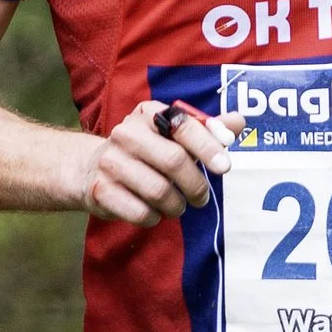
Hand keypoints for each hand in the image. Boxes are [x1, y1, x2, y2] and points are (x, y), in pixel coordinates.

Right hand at [79, 99, 239, 226]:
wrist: (92, 168)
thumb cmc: (147, 151)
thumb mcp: (173, 134)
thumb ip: (206, 129)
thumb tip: (239, 122)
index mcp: (149, 113)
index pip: (183, 125)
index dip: (208, 147)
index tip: (224, 167)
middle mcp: (126, 133)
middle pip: (173, 160)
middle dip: (195, 185)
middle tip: (201, 198)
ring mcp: (110, 161)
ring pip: (158, 191)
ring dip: (176, 205)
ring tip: (177, 206)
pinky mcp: (100, 189)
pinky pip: (139, 212)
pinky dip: (153, 218)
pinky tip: (154, 213)